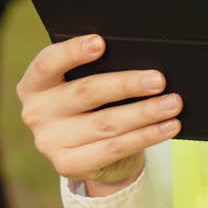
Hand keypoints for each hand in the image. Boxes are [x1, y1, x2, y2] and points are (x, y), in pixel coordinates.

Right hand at [17, 34, 181, 195]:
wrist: (83, 147)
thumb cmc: (89, 100)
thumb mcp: (82, 80)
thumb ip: (97, 68)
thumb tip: (140, 56)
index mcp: (35, 84)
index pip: (48, 64)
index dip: (72, 52)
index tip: (100, 42)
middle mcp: (36, 113)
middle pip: (86, 93)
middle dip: (126, 85)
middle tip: (159, 80)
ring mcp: (50, 142)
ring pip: (106, 124)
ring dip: (145, 113)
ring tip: (172, 104)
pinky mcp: (69, 165)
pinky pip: (115, 149)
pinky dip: (146, 136)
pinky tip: (167, 127)